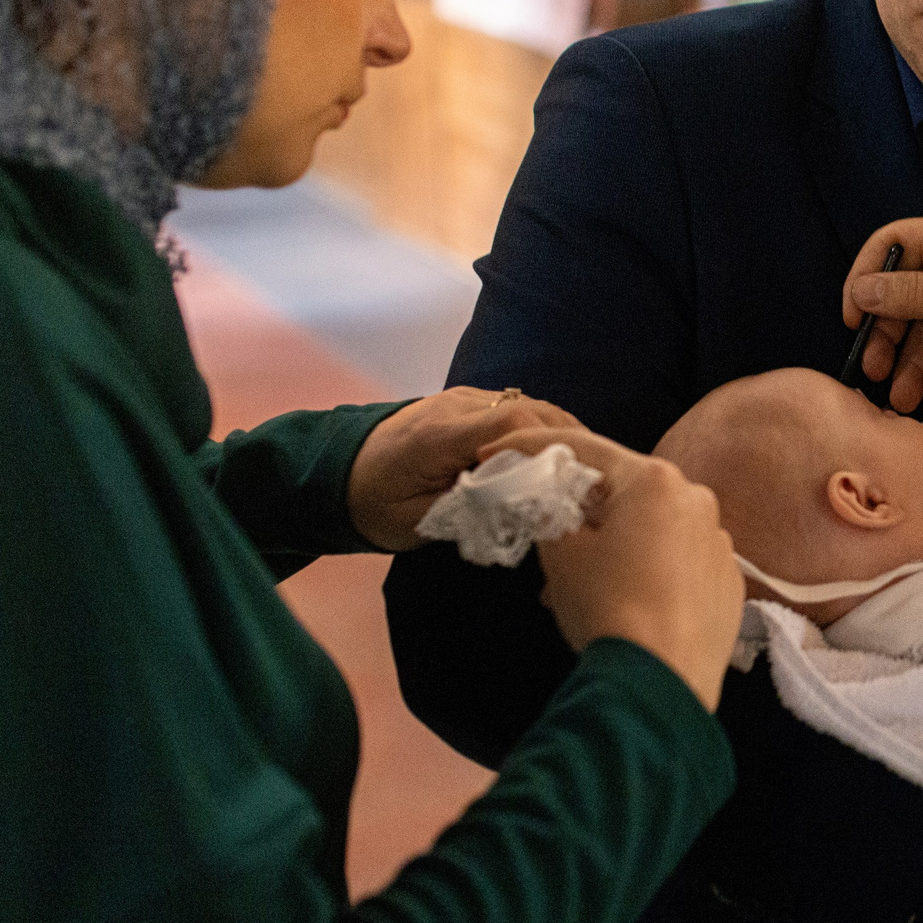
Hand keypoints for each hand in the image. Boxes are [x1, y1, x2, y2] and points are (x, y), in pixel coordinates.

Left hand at [346, 386, 579, 550]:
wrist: (331, 475)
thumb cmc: (371, 506)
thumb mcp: (417, 522)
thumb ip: (468, 509)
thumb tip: (518, 504)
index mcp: (439, 435)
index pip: (511, 421)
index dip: (549, 443)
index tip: (569, 474)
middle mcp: (453, 407)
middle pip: (527, 407)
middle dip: (563, 437)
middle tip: (590, 471)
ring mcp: (458, 400)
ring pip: (525, 404)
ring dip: (554, 431)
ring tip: (578, 464)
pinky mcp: (463, 405)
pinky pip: (511, 409)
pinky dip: (537, 428)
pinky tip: (550, 455)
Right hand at [481, 426, 744, 711]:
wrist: (662, 683)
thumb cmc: (608, 608)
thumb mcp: (560, 553)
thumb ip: (549, 510)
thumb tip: (551, 501)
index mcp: (654, 480)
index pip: (583, 448)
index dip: (531, 449)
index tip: (496, 455)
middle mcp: (697, 499)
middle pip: (623, 488)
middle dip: (581, 507)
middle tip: (544, 533)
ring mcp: (719, 542)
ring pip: (654, 527)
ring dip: (616, 542)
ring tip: (584, 583)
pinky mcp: (729, 583)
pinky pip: (680, 562)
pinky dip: (650, 570)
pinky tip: (626, 602)